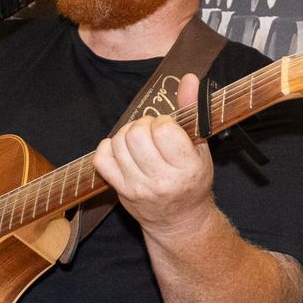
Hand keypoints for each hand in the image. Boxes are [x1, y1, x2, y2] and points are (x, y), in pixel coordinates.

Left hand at [94, 74, 215, 238]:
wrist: (180, 222)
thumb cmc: (192, 182)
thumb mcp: (201, 149)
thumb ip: (193, 112)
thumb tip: (189, 79)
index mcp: (187, 168)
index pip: (164, 130)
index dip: (163, 122)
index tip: (168, 128)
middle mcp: (162, 180)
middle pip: (137, 135)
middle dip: (143, 125)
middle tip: (152, 133)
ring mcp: (138, 188)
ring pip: (118, 144)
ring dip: (127, 135)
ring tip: (139, 141)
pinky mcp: (120, 191)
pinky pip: (101, 160)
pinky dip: (108, 148)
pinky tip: (122, 150)